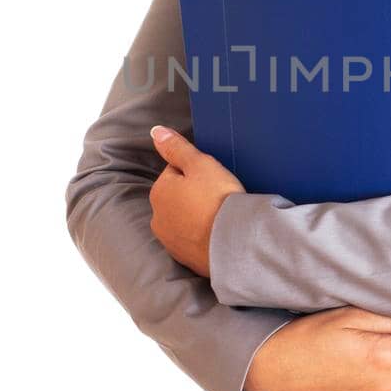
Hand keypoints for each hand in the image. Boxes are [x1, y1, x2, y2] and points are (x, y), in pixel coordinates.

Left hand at [147, 125, 243, 277]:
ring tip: (220, 216)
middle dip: (194, 195)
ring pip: (184, 219)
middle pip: (178, 197)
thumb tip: (156, 131)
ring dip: (198, 216)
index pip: (175, 171)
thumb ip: (177, 147)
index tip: (213, 177)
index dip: (197, 171)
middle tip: (219, 196)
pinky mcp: (185, 258)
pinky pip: (193, 240)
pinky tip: (218, 232)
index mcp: (159, 192)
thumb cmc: (218, 199)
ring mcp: (170, 241)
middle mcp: (158, 218)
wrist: (234, 243)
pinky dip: (203, 235)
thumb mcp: (200, 164)